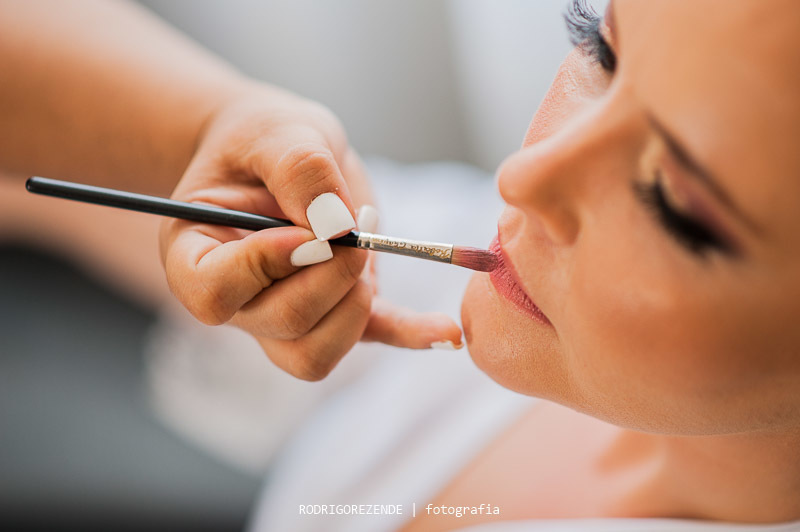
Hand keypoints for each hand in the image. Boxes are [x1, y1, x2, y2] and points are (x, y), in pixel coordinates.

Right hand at [160, 84, 462, 379]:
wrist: (279, 154)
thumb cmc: (261, 140)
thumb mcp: (276, 132)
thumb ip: (299, 171)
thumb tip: (339, 227)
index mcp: (195, 256)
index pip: (212, 294)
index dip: (263, 268)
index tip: (305, 230)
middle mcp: (237, 301)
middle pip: (280, 324)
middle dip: (331, 277)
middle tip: (354, 227)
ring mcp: (284, 317)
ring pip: (315, 355)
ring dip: (357, 307)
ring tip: (367, 249)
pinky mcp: (335, 312)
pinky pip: (371, 338)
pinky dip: (409, 336)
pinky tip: (444, 333)